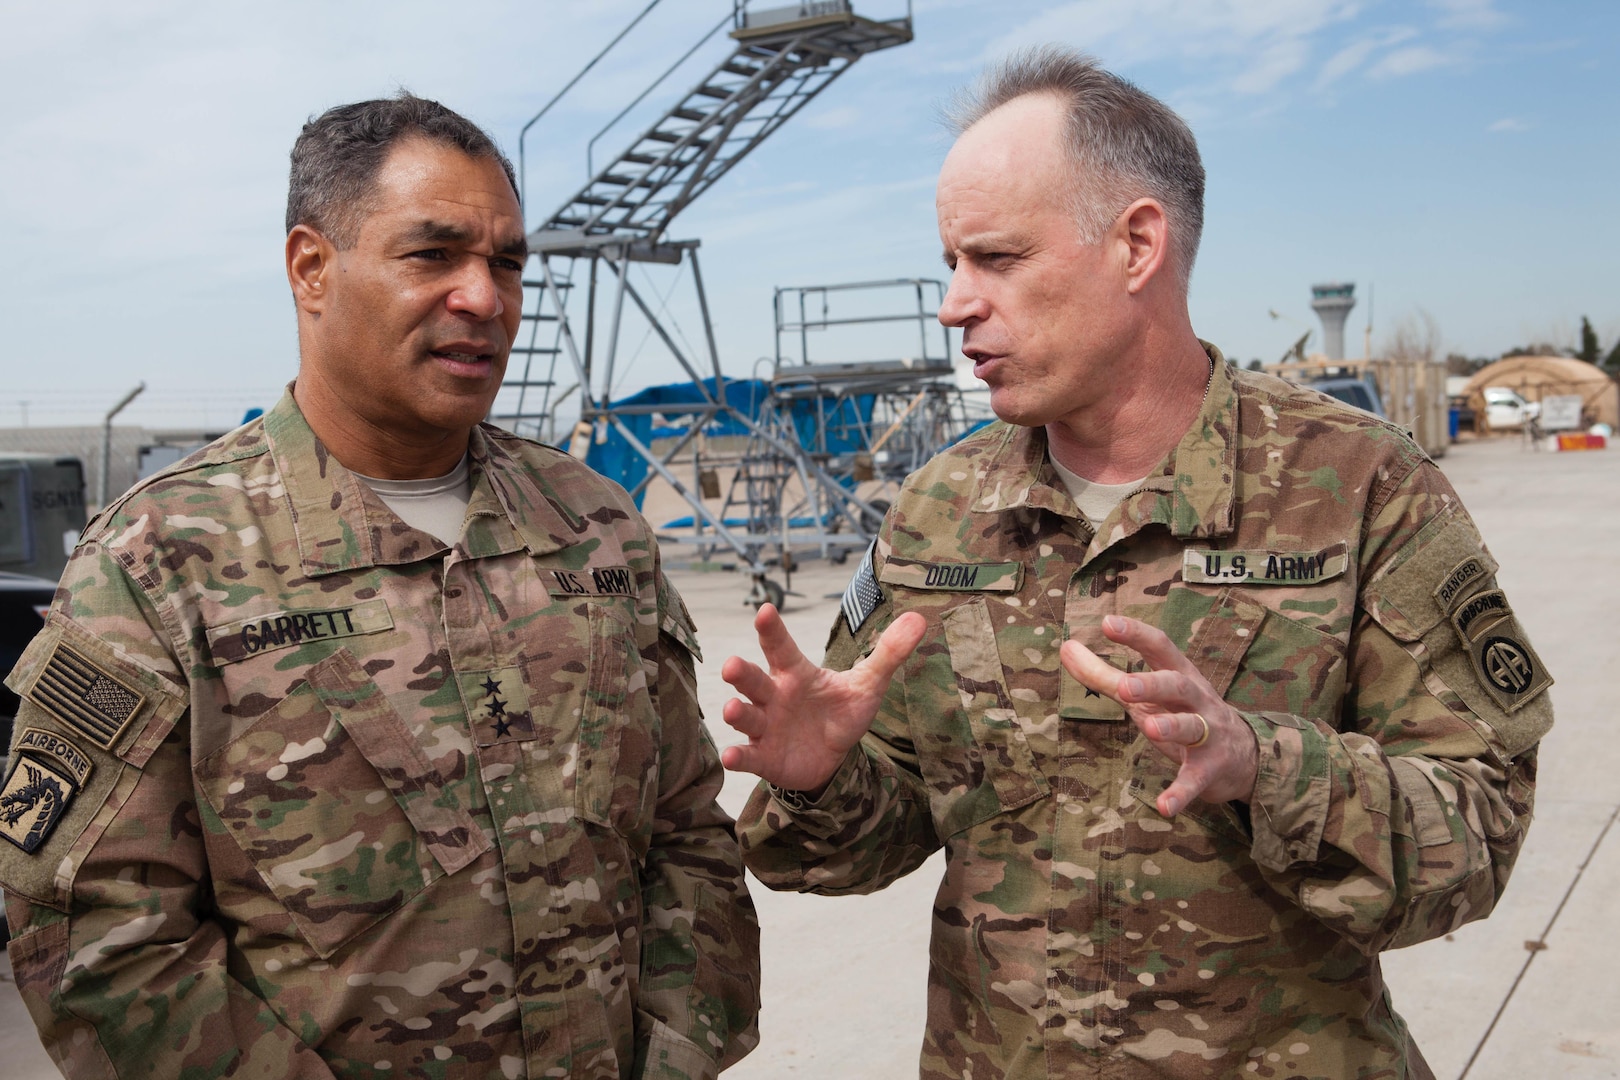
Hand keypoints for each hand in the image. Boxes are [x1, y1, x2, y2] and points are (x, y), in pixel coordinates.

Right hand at [719, 604, 925, 793]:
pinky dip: (738, 756)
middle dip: (741, 673)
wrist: (832, 757)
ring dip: (737, 713)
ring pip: (746, 716)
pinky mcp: (764, 757)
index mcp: (796, 673)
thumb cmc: (841, 712)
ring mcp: (766, 727)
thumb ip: (888, 653)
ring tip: (732, 710)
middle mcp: (774, 696)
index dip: (772, 629)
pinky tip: (731, 757)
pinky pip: (748, 755)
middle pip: (753, 680)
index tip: (765, 610)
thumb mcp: (867, 685)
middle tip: (731, 665)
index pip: (781, 647)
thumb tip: (918, 619)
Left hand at [1059, 615, 1257, 817]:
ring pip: (1192, 727)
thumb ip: (1104, 673)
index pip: (1160, 647)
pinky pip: (1194, 781)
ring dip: (1172, 727)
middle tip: (1125, 686)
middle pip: (1178, 685)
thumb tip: (1065, 647)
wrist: (1244, 756)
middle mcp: (1196, 700)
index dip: (1136, 634)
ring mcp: (1208, 735)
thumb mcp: (1146, 693)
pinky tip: (1163, 806)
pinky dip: (1180, 793)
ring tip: (1151, 729)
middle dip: (1153, 683)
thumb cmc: (1182, 712)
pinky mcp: (1210, 770)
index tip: (1108, 623)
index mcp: (1179, 675)